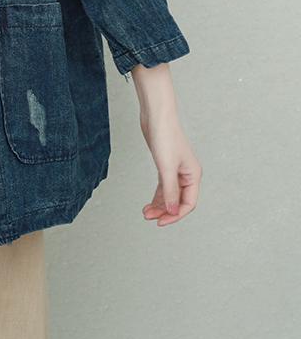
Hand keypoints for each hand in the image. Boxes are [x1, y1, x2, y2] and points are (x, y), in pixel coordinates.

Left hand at [132, 62, 201, 225]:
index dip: (175, 215)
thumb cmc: (165, 137)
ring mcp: (176, 170)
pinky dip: (157, 195)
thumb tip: (172, 211)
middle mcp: (187, 174)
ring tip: (145, 213)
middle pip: (179, 201)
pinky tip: (149, 202)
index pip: (188, 203)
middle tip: (149, 218)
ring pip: (170, 194)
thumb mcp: (166, 167)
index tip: (160, 222)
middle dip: (165, 211)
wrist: (156, 116)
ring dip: (159, 205)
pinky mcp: (165, 165)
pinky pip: (164, 186)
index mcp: (193, 175)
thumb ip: (169, 190)